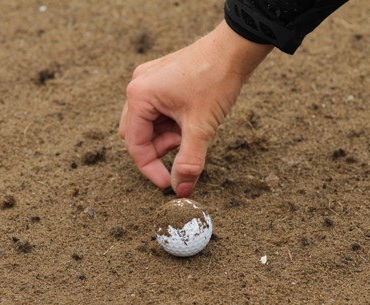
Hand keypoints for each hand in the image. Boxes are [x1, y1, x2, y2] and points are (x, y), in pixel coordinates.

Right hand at [119, 21, 272, 196]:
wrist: (234, 49)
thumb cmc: (215, 80)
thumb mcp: (201, 127)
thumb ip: (189, 162)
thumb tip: (181, 190)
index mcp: (139, 96)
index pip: (135, 144)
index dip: (151, 168)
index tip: (169, 183)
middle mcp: (138, 87)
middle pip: (137, 134)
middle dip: (159, 149)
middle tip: (182, 151)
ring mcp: (148, 81)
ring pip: (149, 124)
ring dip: (167, 136)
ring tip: (191, 132)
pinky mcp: (161, 80)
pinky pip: (157, 111)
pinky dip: (171, 124)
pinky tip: (190, 121)